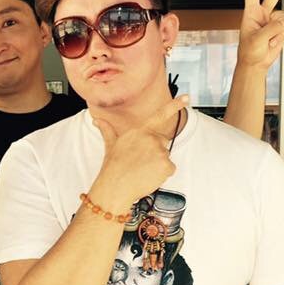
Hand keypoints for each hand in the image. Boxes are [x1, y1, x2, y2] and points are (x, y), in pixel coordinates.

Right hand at [92, 95, 188, 210]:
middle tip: (140, 161)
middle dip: (155, 151)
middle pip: (163, 142)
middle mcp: (151, 138)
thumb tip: (97, 120)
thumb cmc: (113, 167)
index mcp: (139, 131)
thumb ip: (107, 130)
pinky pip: (170, 169)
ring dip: (158, 164)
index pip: (160, 115)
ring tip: (142, 170)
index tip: (186, 97)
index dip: (174, 105)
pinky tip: (149, 176)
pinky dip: (162, 174)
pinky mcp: (166, 165)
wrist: (115, 187)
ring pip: (166, 157)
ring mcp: (160, 151)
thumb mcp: (110, 145)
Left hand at [238, 0, 283, 70]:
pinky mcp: (280, 28)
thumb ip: (271, 28)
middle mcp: (263, 14)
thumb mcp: (257, 39)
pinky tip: (273, 41)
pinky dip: (282, 35)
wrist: (256, 63)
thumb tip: (283, 22)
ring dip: (278, 30)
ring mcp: (272, 21)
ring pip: (283, 17)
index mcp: (251, 13)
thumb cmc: (250, 51)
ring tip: (268, 40)